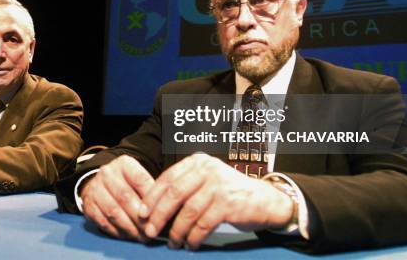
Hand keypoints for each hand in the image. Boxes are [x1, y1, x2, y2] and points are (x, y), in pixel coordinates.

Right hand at [81, 155, 154, 241]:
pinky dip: (118, 232)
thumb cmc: (126, 183)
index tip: (159, 213)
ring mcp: (95, 189)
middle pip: (125, 197)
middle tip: (152, 231)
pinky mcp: (89, 206)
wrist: (100, 183)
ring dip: (130, 228)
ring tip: (142, 236)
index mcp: (123, 164)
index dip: (150, 198)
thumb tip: (164, 210)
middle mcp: (107, 174)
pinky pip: (104, 222)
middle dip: (140, 218)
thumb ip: (150, 190)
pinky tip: (128, 236)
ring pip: (114, 212)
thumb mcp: (138, 177)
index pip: (140, 179)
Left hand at [139, 154, 293, 249]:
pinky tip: (190, 244)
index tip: (141, 213)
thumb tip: (154, 208)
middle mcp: (207, 169)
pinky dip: (194, 237)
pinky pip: (204, 224)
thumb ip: (185, 187)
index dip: (152, 197)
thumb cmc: (229, 192)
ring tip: (172, 242)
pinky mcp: (229, 203)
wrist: (265, 200)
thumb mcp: (206, 180)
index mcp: (197, 162)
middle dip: (159, 214)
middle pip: (174, 194)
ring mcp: (219, 185)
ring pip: (188, 211)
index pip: (168, 178)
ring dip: (177, 230)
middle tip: (150, 230)